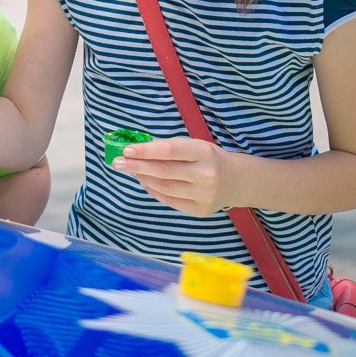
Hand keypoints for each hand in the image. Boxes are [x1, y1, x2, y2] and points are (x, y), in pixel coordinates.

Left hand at [109, 137, 233, 216]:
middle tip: (117, 162)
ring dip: (143, 179)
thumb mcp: (195, 146)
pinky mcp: (200, 211)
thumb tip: (137, 151)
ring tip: (130, 171)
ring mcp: (204, 195)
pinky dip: (154, 191)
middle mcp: (205, 175)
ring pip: (164, 188)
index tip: (126, 150)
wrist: (237, 181)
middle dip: (137, 166)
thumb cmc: (209, 158)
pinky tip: (144, 183)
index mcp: (204, 152)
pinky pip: (170, 201)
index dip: (146, 151)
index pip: (170, 151)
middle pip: (164, 171)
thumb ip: (170, 148)